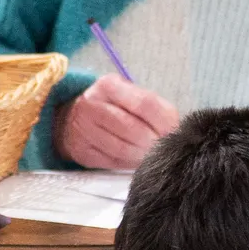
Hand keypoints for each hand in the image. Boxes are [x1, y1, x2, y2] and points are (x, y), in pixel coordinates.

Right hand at [52, 72, 179, 169]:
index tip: (175, 133)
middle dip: (154, 143)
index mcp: (109, 85)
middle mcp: (92, 105)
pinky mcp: (80, 151)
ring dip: (143, 156)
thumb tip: (176, 130)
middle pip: (133, 129)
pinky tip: (136, 160)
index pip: (145, 103)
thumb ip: (153, 107)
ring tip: (152, 156)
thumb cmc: (112, 106)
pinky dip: (129, 164)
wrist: (72, 118)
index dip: (164, 122)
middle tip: (166, 149)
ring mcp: (83, 129)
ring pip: (122, 149)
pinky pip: (111, 162)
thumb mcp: (130, 95)